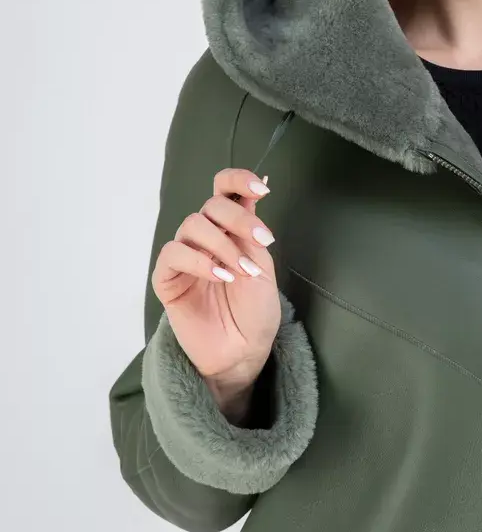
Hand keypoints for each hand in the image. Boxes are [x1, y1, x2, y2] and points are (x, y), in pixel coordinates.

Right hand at [151, 168, 281, 384]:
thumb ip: (252, 230)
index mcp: (230, 230)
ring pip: (191, 225)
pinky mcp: (167, 279)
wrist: (243, 351)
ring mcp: (185, 257)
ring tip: (240, 270)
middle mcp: (205, 238)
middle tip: (260, 241)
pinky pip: (173, 255)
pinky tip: (221, 276)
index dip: (238, 180)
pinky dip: (199, 261)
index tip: (261, 188)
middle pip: (210, 206)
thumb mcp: (262, 265)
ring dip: (221, 244)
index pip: (224, 191)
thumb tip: (261, 183)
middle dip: (238, 218)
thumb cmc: (255, 311)